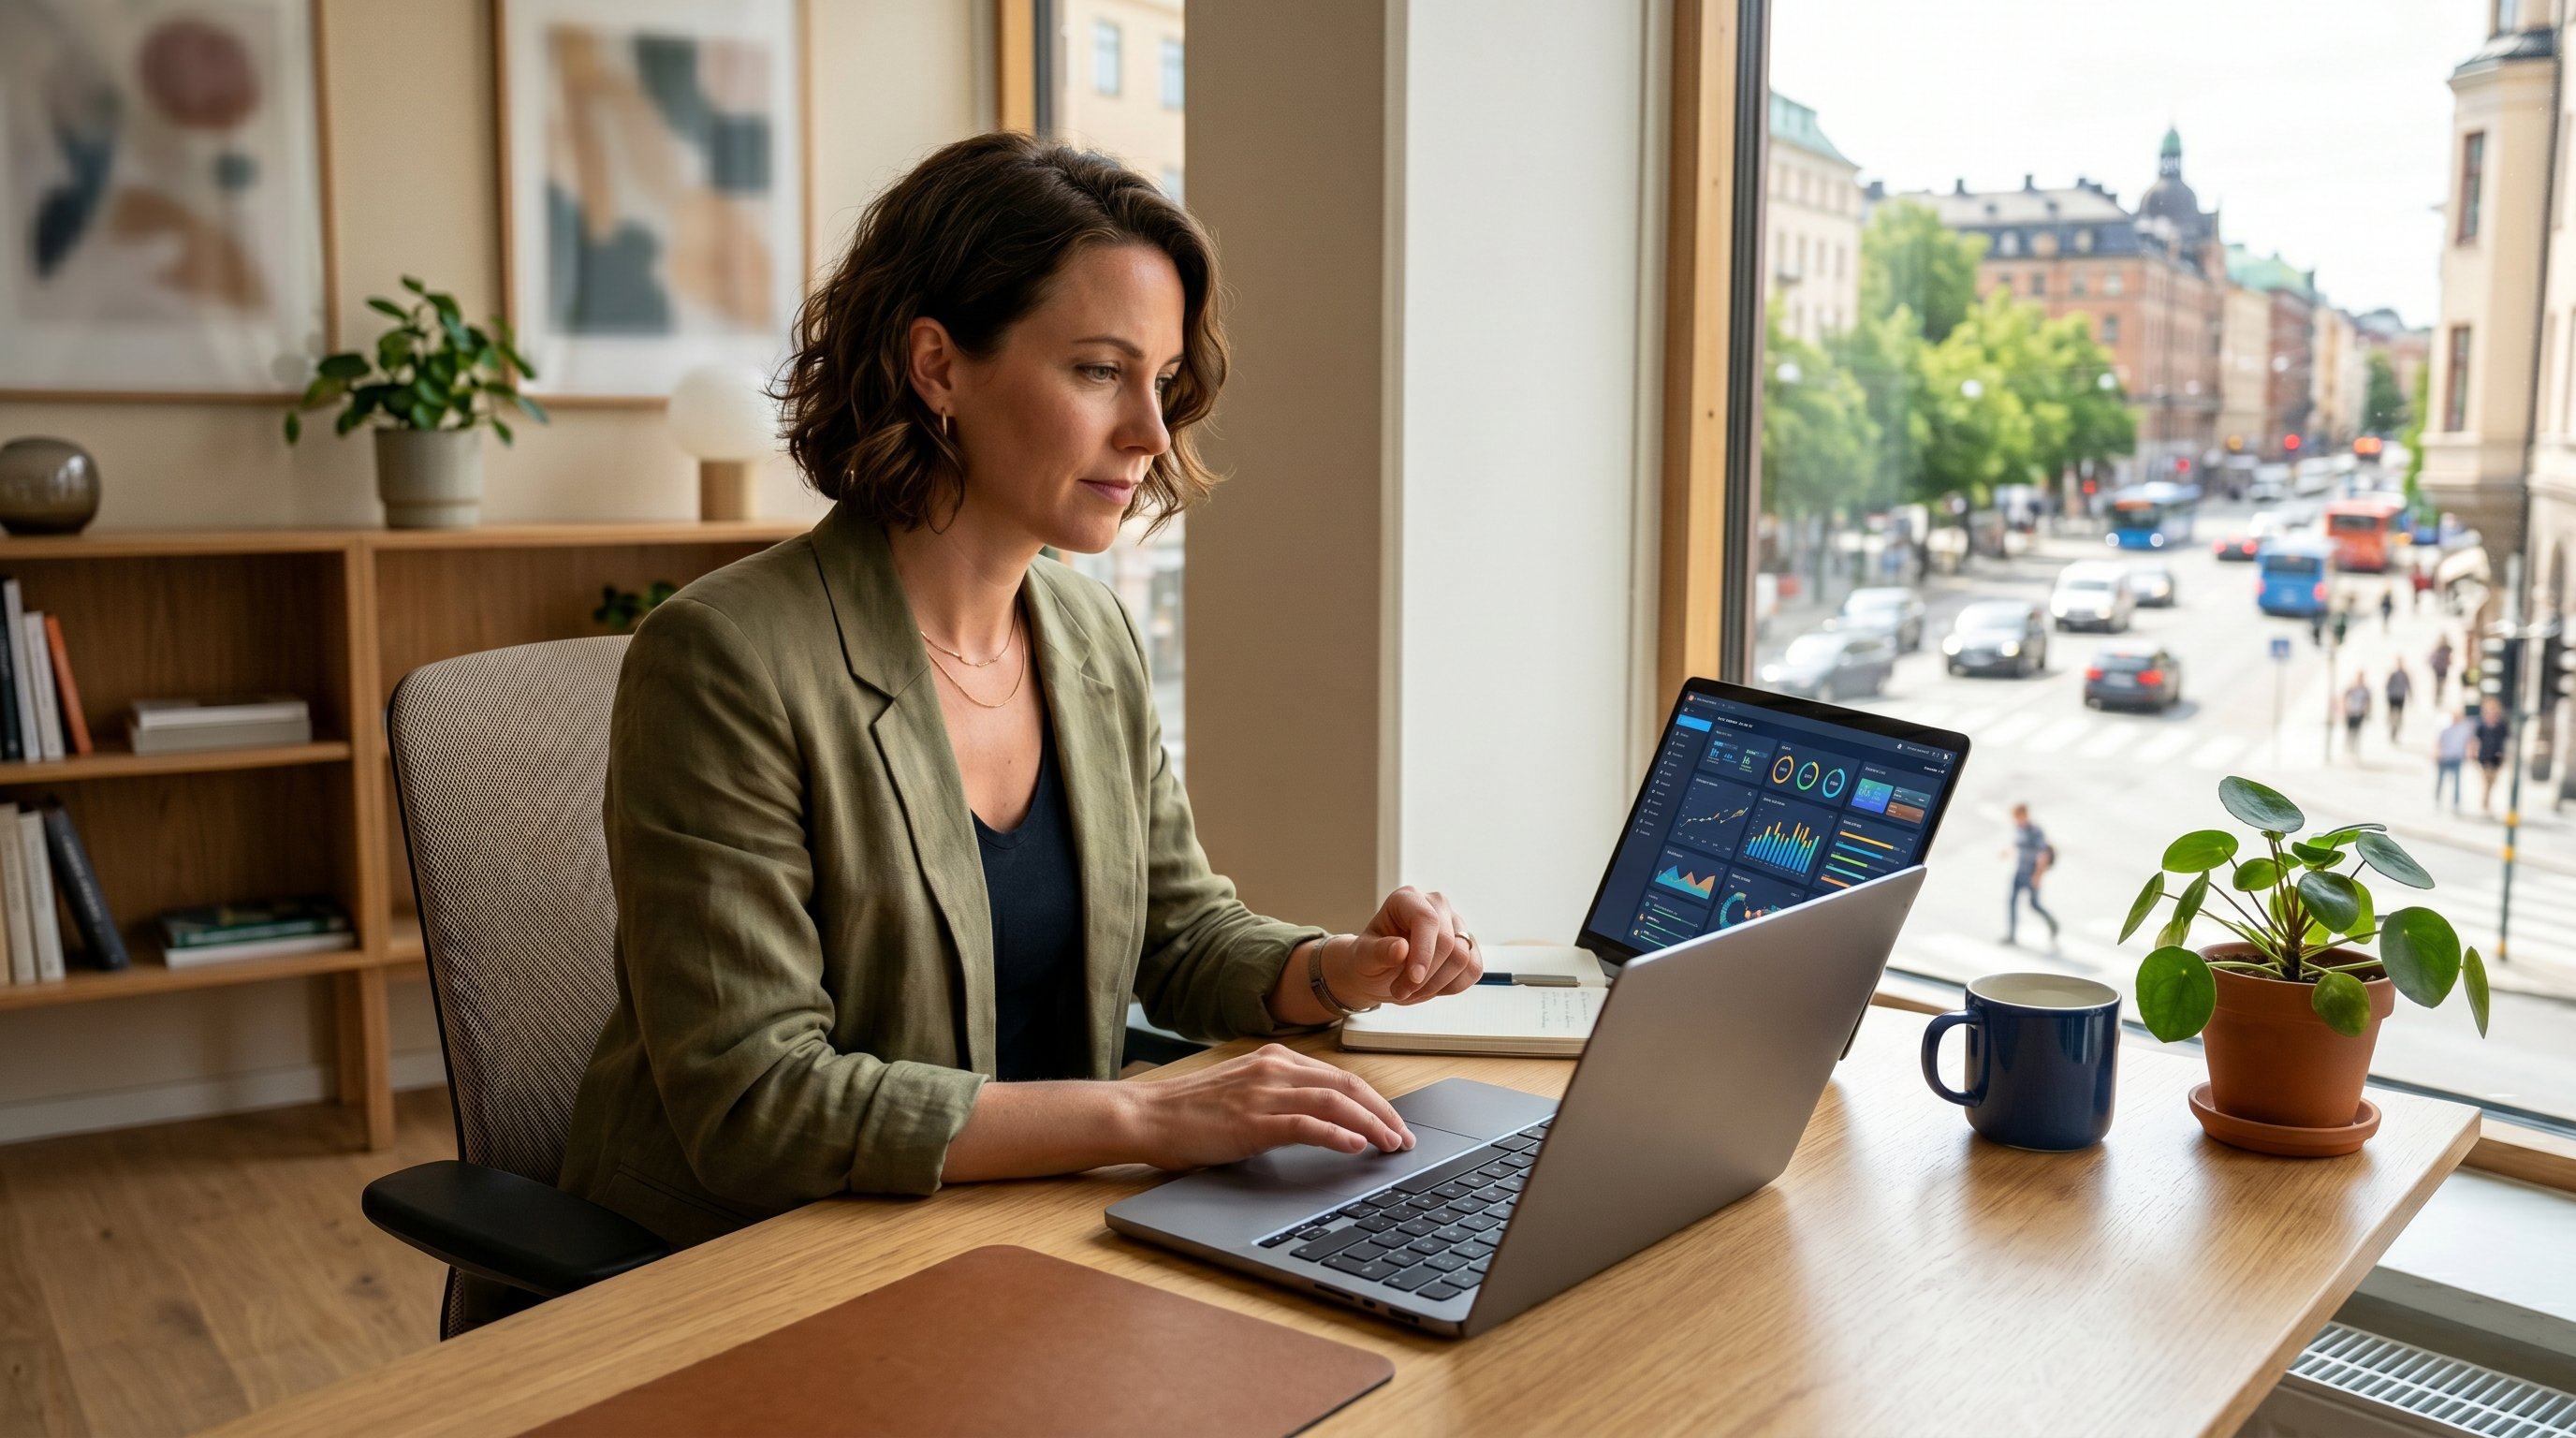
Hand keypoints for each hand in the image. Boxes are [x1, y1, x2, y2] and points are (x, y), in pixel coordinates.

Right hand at [1126, 1044, 1415, 1167]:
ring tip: (1391, 1145)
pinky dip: (1336, 1134)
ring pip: (1334, 1102)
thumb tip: (1326, 1122)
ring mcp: (1263, 1092)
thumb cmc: (1192, 1112)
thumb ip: (1282, 1097)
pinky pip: (1305, 1123)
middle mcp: (1274, 1069)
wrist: (1148, 1116)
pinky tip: (1355, 1146)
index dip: (1374, 1101)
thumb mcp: (1245, 1092)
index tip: (1393, 1123)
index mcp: (1275, 1059)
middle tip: (1403, 1139)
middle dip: (1382, 1113)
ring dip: (1370, 1125)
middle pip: (1347, 1086)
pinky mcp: (1251, 1120)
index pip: (1340, 1076)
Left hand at [1327, 885, 1482, 1006]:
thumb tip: (1401, 948)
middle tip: (1401, 991)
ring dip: (1436, 984)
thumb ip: (1379, 952)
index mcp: (1407, 899)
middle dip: (1426, 976)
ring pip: (1463, 958)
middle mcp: (1435, 906)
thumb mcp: (1363, 958)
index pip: (1426, 919)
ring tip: (1411, 991)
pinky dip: (1453, 987)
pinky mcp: (1467, 945)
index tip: (1413, 979)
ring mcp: (1455, 924)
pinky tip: (1431, 988)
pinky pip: (1474, 969)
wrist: (1379, 972)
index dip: (1423, 951)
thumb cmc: (1370, 959)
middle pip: (1447, 942)